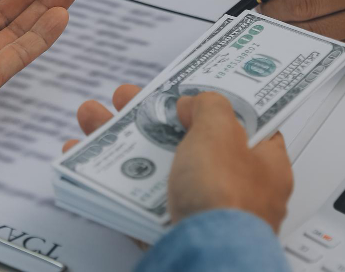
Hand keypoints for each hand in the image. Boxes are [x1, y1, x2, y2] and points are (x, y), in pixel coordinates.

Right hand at [64, 86, 292, 232]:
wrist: (204, 258)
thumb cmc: (223, 195)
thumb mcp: (221, 132)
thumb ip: (209, 106)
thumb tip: (194, 102)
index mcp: (263, 166)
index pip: (244, 126)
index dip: (214, 104)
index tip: (187, 89)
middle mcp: (234, 190)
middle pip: (187, 141)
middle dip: (149, 117)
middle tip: (124, 97)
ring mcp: (198, 212)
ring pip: (153, 166)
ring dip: (119, 139)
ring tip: (91, 116)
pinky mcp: (164, 231)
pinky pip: (132, 197)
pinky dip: (107, 176)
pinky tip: (82, 156)